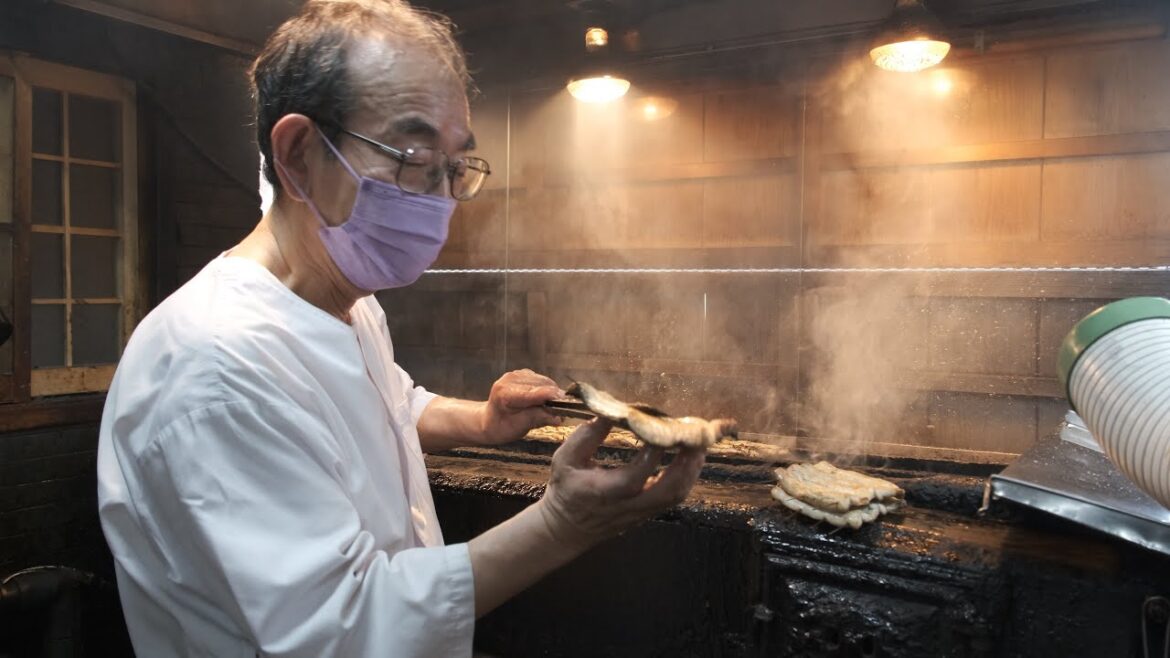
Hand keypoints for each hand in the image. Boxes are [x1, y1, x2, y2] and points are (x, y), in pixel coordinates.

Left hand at [479, 369, 563, 444]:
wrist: (488, 420)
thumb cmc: (501, 427)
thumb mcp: (518, 428)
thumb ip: (537, 418)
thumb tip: (558, 417)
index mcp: (506, 393)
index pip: (536, 392)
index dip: (554, 399)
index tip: (567, 407)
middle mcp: (511, 379)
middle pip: (544, 385)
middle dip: (555, 399)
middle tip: (560, 414)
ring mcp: (517, 374)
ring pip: (545, 381)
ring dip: (552, 395)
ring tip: (550, 410)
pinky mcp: (523, 373)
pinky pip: (542, 380)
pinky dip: (547, 391)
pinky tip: (542, 401)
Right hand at [537, 418, 705, 549]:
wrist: (567, 527)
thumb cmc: (565, 488)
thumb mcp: (564, 459)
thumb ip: (586, 436)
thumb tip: (613, 412)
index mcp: (605, 492)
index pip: (636, 475)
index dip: (652, 451)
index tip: (660, 424)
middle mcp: (628, 505)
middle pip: (668, 490)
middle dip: (687, 462)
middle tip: (696, 435)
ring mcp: (642, 511)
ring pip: (676, 495)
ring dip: (692, 468)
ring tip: (699, 443)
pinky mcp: (649, 512)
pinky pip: (674, 496)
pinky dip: (687, 475)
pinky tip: (690, 456)